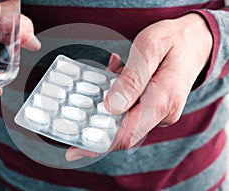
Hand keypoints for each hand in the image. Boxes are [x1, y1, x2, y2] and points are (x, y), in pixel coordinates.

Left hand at [66, 13, 212, 160]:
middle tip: (77, 105)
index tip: (74, 150)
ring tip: (109, 69)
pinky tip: (116, 71)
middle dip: (96, 121)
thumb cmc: (174, 40)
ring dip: (106, 101)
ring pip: (122, 117)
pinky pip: (129, 108)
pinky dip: (117, 94)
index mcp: (163, 100)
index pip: (127, 134)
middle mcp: (162, 113)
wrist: (197, 41)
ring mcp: (159, 113)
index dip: (99, 144)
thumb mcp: (151, 47)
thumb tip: (112, 107)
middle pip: (121, 130)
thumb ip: (133, 78)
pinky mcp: (154, 108)